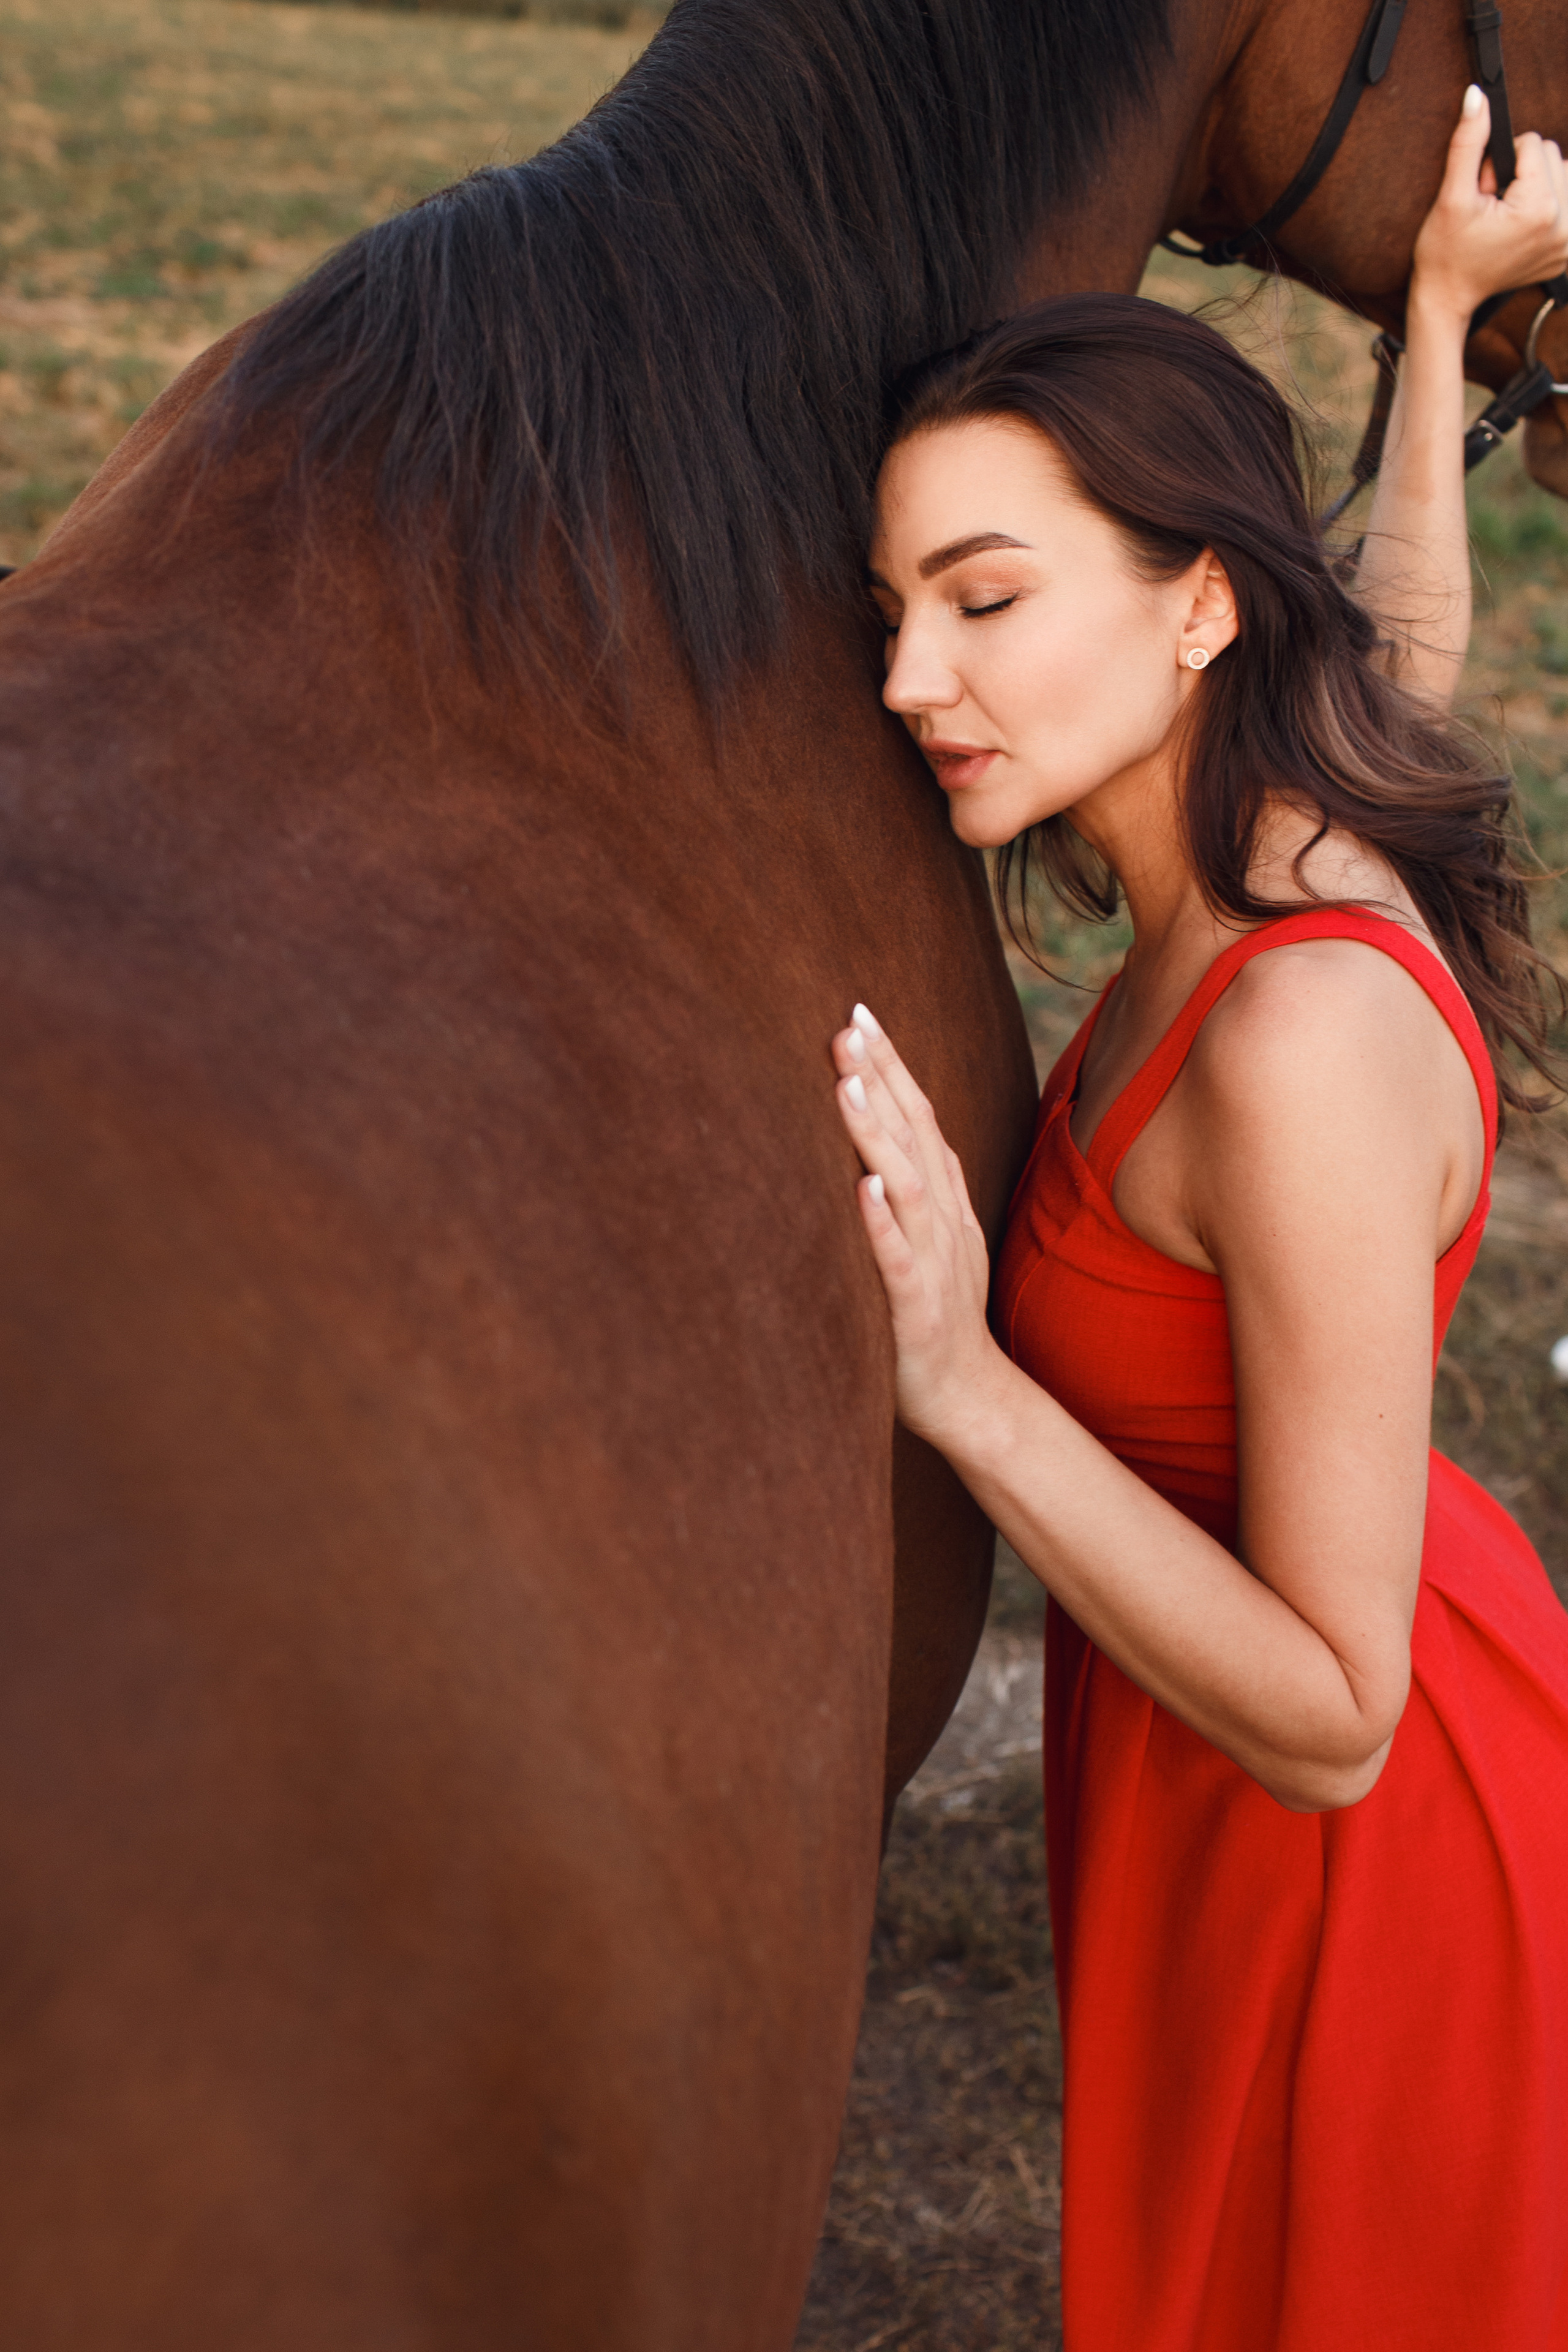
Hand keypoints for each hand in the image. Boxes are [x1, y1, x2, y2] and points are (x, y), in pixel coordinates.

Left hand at [832, 1003, 1005, 1445]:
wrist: (969, 1397)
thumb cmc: (935, 1314)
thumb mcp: (933, 1238)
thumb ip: (917, 1184)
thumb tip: (891, 1123)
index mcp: (944, 1201)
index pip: (919, 1118)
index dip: (892, 1066)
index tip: (859, 1013)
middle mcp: (942, 1221)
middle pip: (914, 1137)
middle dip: (882, 1079)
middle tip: (846, 1025)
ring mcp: (932, 1264)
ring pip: (907, 1188)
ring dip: (876, 1136)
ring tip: (846, 1087)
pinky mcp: (915, 1310)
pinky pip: (898, 1262)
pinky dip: (882, 1225)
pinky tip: (863, 1190)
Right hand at [1410, 88, 1567, 322]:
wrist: (1448, 297)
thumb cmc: (1445, 253)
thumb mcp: (1451, 197)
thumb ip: (1468, 143)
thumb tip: (1477, 96)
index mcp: (1538, 210)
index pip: (1534, 144)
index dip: (1500, 162)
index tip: (1485, 192)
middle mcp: (1562, 226)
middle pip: (1553, 157)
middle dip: (1521, 173)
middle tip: (1494, 206)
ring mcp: (1567, 243)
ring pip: (1562, 175)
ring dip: (1535, 187)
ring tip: (1506, 217)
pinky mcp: (1566, 252)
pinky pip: (1564, 203)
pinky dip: (1545, 206)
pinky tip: (1522, 228)